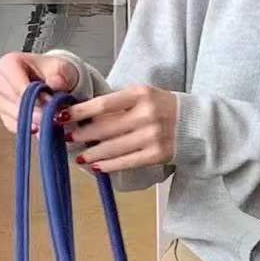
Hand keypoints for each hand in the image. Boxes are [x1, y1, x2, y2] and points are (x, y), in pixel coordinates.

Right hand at [0, 51, 79, 134]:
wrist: (52, 80)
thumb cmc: (53, 71)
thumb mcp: (61, 67)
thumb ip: (59, 73)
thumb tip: (55, 82)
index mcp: (9, 63)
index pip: (18, 84)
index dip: (35, 96)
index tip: (51, 102)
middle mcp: (0, 81)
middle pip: (15, 101)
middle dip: (36, 110)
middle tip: (53, 115)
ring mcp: (0, 99)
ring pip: (13, 115)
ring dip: (33, 120)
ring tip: (50, 120)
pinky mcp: (4, 114)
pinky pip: (13, 125)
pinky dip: (28, 128)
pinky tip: (40, 127)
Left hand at [61, 85, 178, 175]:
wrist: (197, 124)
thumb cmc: (164, 108)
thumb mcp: (144, 96)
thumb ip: (119, 103)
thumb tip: (85, 116)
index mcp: (141, 94)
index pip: (103, 103)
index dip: (79, 111)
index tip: (61, 116)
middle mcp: (146, 114)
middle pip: (105, 127)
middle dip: (82, 134)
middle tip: (66, 138)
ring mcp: (152, 136)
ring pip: (113, 147)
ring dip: (91, 153)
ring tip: (78, 157)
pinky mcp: (157, 154)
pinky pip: (126, 162)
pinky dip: (108, 165)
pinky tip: (96, 166)